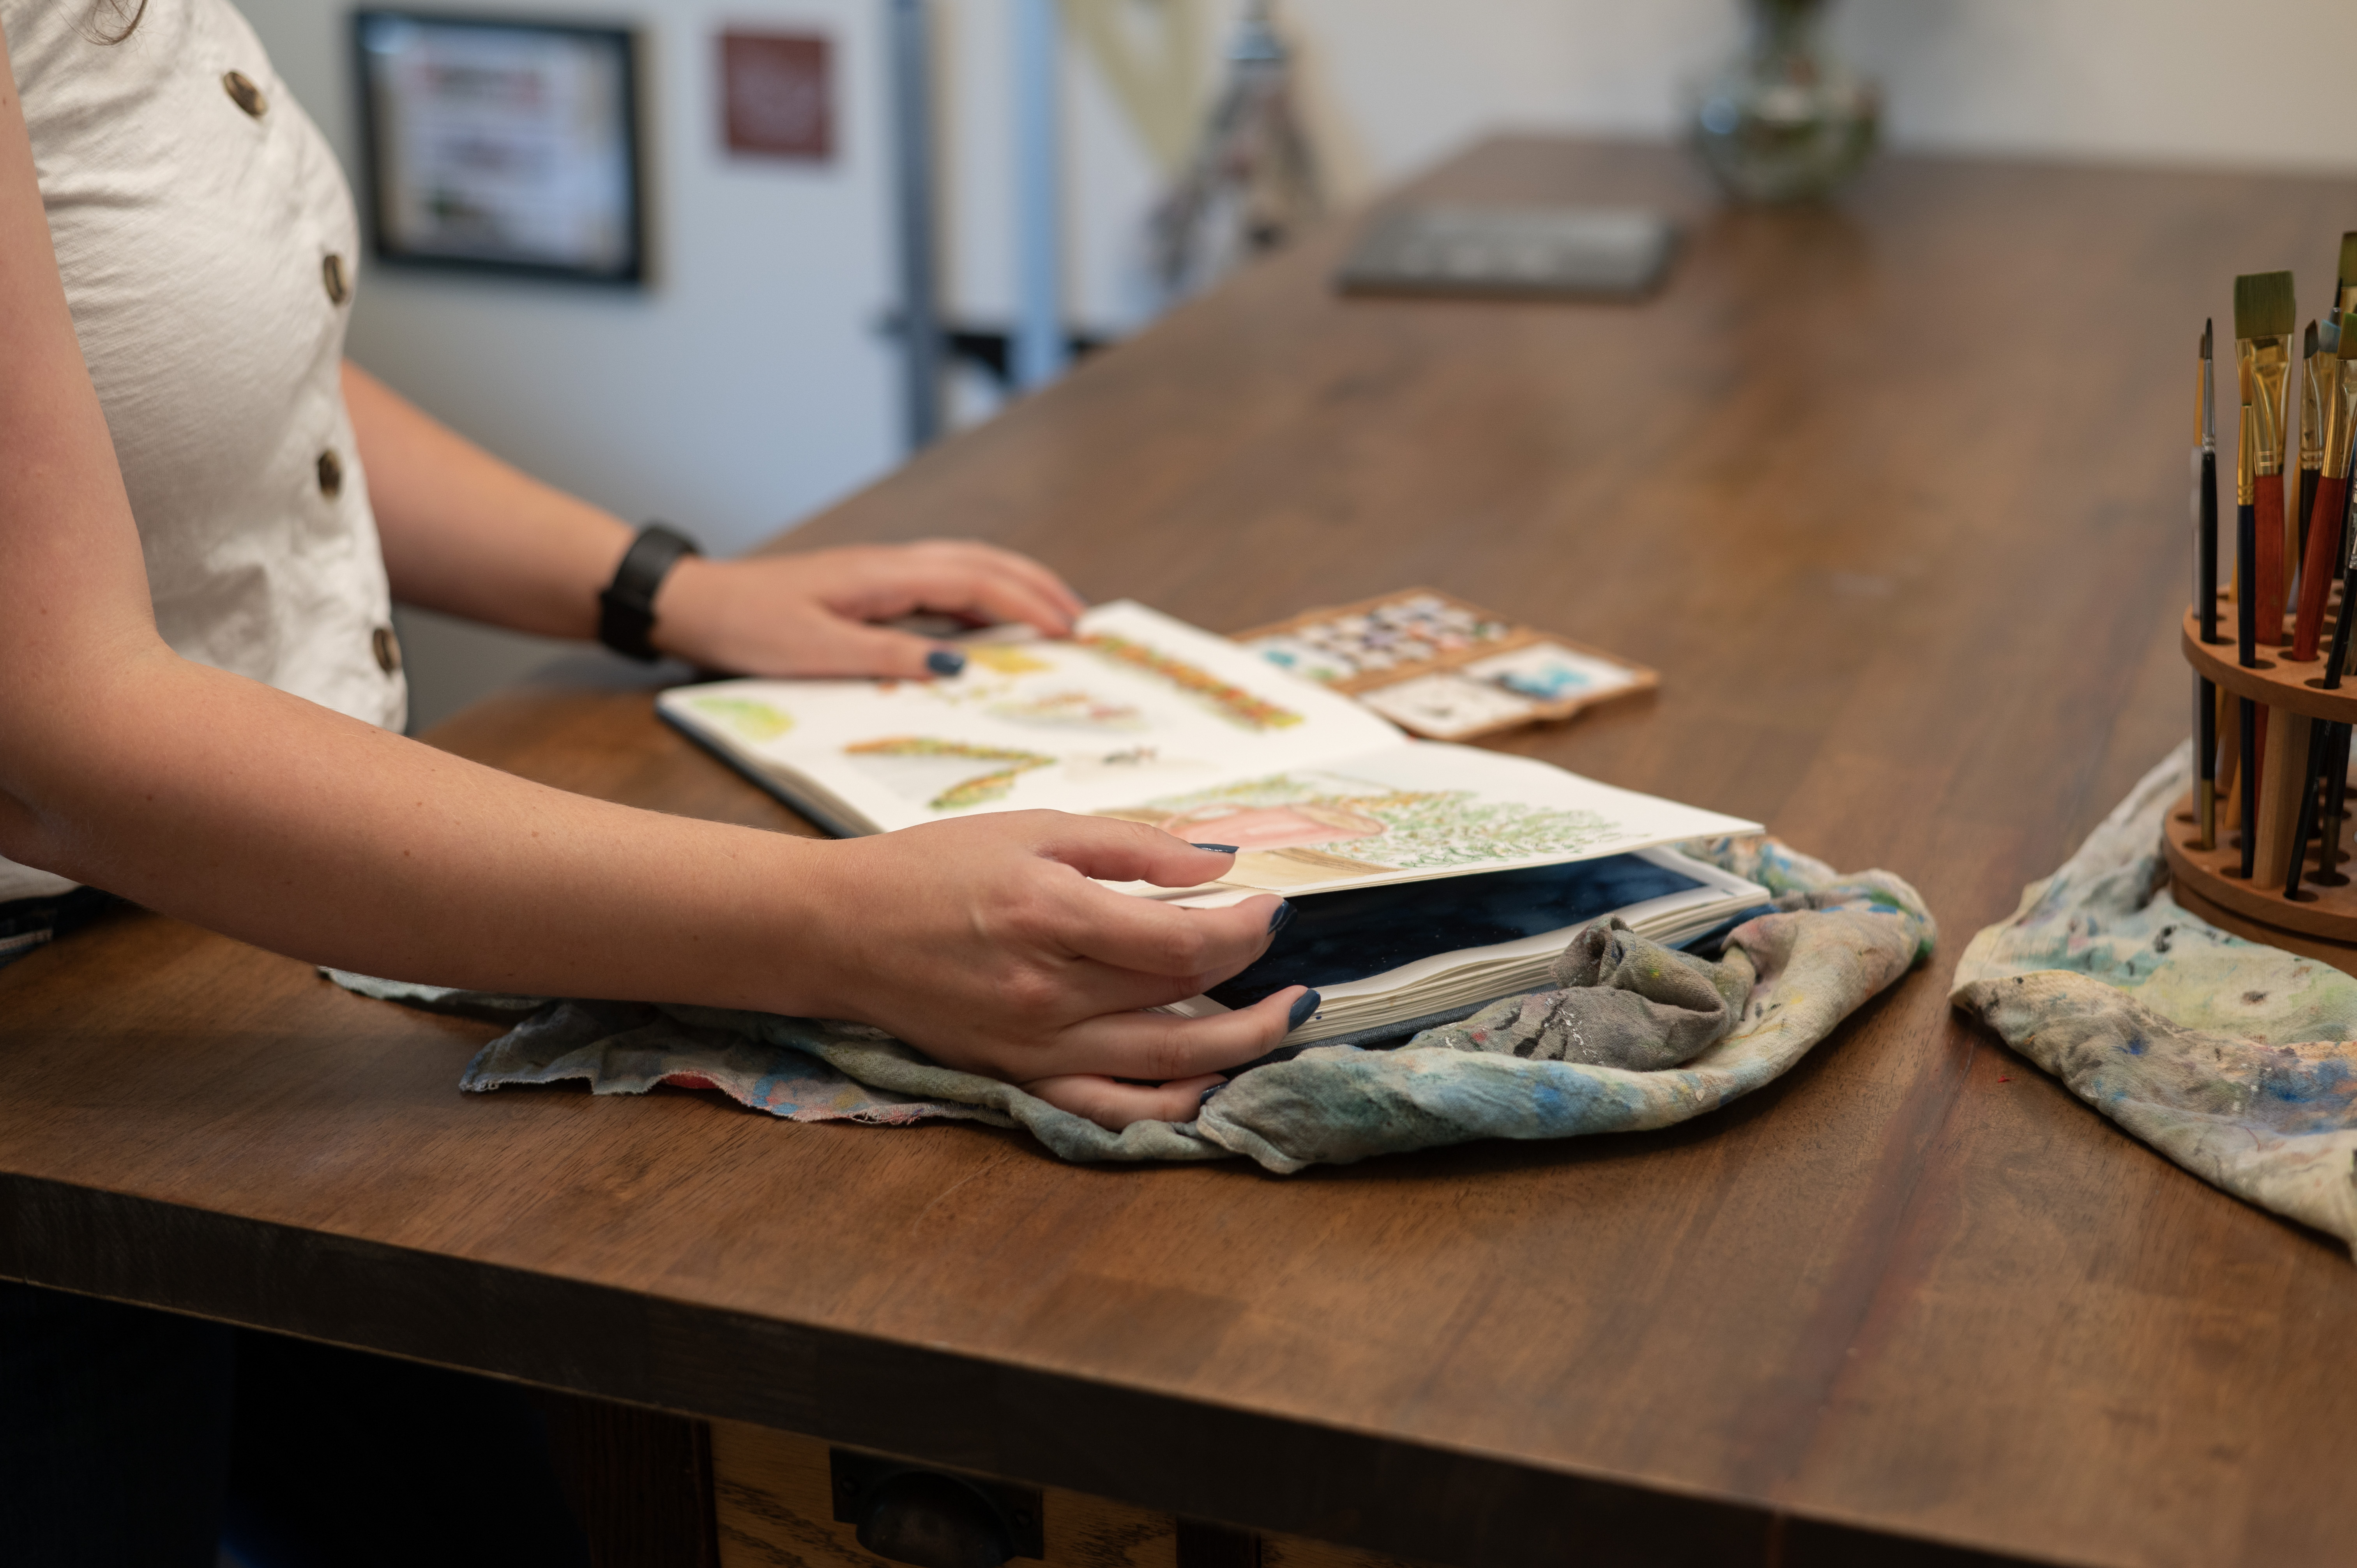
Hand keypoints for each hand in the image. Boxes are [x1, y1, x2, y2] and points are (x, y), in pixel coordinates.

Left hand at [650, 540, 1085, 676]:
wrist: (698, 604)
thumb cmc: (749, 627)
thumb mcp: (817, 652)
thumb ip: (888, 657)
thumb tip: (957, 668)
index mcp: (884, 576)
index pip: (976, 585)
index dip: (1028, 607)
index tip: (1070, 633)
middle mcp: (891, 564)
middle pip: (984, 564)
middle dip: (1039, 588)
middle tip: (1083, 621)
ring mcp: (882, 570)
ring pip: (967, 566)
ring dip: (1016, 585)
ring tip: (1055, 613)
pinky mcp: (871, 584)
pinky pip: (942, 581)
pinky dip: (981, 593)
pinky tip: (991, 617)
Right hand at [784, 813, 1309, 1129]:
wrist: (838, 928)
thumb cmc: (933, 867)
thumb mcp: (1035, 828)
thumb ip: (1132, 845)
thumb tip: (1218, 862)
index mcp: (1051, 916)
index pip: (1184, 944)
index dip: (1247, 930)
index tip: (1273, 908)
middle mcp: (1047, 992)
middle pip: (1184, 1002)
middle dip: (1257, 985)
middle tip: (1297, 972)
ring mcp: (1032, 1046)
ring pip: (1163, 1064)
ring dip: (1238, 1047)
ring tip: (1282, 1022)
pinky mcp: (1016, 1076)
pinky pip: (1108, 1107)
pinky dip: (1168, 1102)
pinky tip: (1208, 1080)